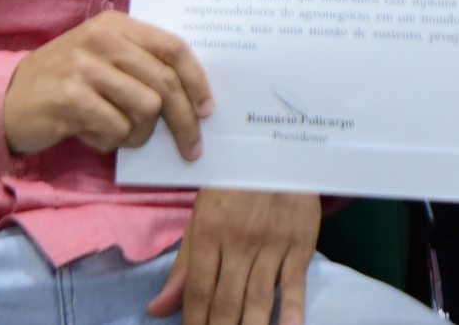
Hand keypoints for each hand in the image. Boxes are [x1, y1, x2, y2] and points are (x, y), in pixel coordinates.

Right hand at [2, 12, 212, 157]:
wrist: (5, 98)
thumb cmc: (65, 82)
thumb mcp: (101, 59)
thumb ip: (139, 65)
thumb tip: (191, 98)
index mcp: (116, 25)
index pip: (172, 48)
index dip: (197, 80)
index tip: (207, 109)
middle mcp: (102, 39)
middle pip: (165, 83)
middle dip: (184, 122)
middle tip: (190, 148)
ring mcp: (85, 67)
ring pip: (146, 108)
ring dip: (139, 134)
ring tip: (120, 135)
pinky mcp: (71, 98)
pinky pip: (116, 128)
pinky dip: (111, 141)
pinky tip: (94, 136)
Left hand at [147, 188, 320, 324]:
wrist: (281, 152)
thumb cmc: (235, 185)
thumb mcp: (202, 215)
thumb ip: (183, 265)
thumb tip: (158, 309)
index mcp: (210, 232)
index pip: (198, 290)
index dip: (193, 324)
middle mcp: (240, 242)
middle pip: (226, 302)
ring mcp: (272, 244)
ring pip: (258, 300)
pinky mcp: (300, 245)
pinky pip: (294, 285)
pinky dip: (291, 313)